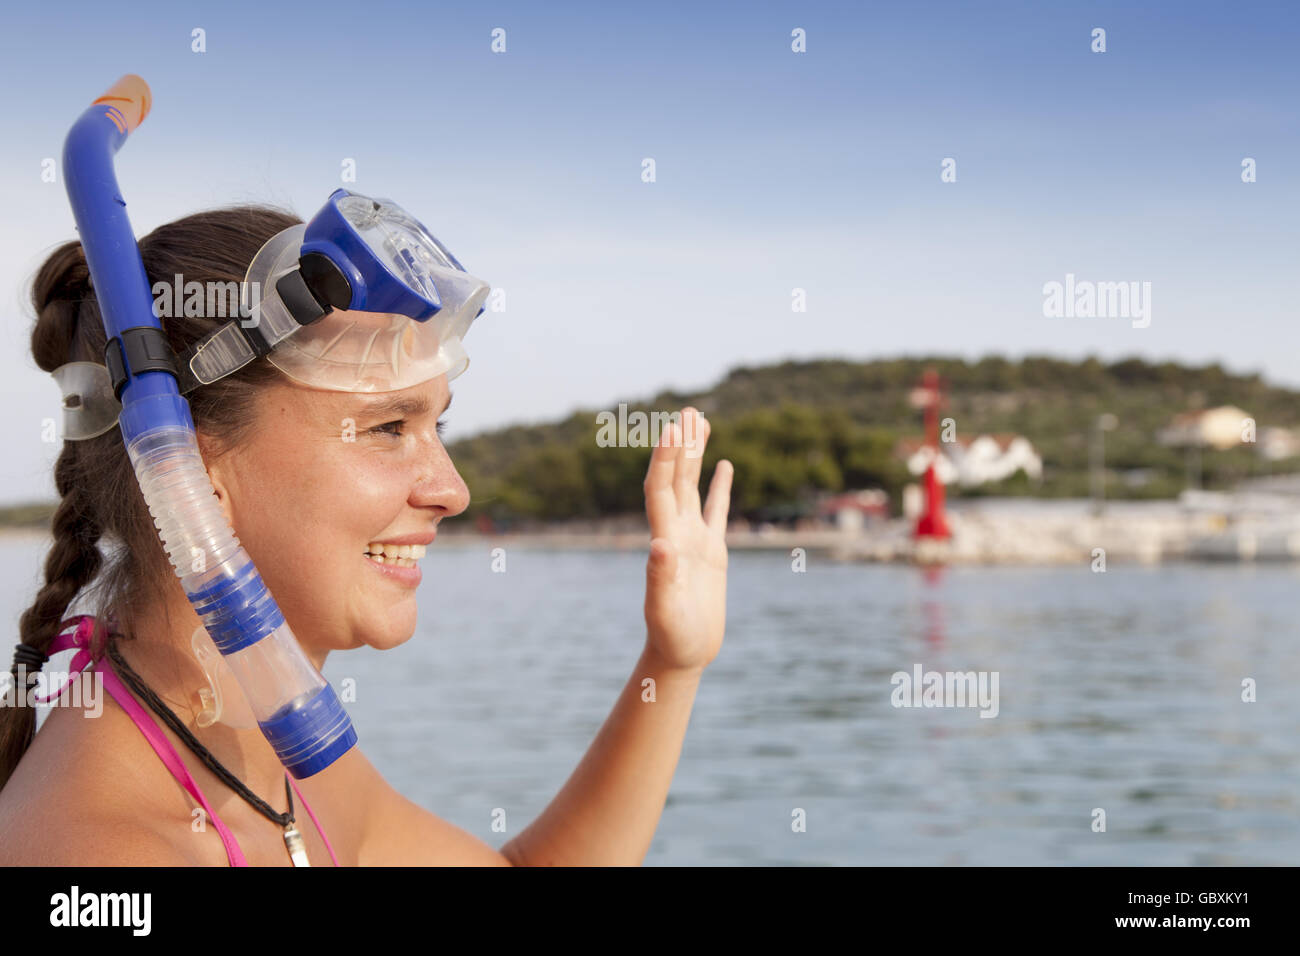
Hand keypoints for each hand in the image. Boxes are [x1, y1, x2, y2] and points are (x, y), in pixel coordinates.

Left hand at [642, 407, 732, 673]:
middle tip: (689, 411)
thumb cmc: (672, 637)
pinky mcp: (711, 552)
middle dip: (681, 445)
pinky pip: (716, 510)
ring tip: (701, 421)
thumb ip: (659, 579)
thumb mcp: (664, 610)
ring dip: (695, 455)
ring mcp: (693, 540)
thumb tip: (658, 547)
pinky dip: (719, 486)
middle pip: (675, 478)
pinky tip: (724, 464)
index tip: (672, 429)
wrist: (683, 655)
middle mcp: (675, 533)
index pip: (660, 489)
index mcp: (664, 540)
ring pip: (693, 487)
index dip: (664, 459)